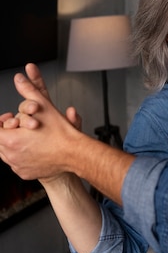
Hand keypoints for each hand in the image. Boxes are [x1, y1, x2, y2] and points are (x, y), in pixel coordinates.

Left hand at [0, 64, 83, 179]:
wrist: (74, 154)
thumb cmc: (61, 133)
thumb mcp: (43, 107)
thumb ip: (28, 90)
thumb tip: (19, 78)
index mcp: (11, 140)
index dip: (3, 122)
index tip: (10, 119)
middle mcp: (11, 155)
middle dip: (6, 133)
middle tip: (19, 126)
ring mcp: (17, 166)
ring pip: (5, 153)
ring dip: (12, 144)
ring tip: (26, 137)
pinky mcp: (24, 173)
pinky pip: (15, 163)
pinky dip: (20, 156)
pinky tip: (32, 148)